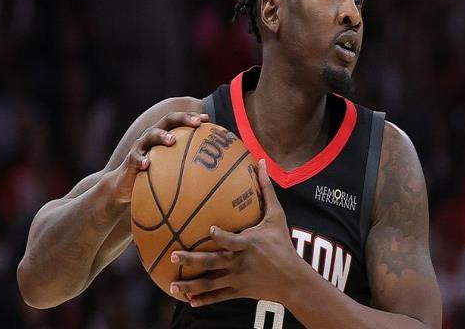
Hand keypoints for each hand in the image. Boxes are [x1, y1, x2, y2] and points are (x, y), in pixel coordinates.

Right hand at [105, 112, 208, 203]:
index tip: (207, 119)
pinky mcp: (130, 160)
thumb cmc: (154, 175)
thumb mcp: (171, 168)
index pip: (180, 121)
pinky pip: (135, 158)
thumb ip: (187, 165)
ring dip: (162, 135)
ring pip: (151, 135)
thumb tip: (213, 173)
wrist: (125, 186)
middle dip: (183, 118)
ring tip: (172, 140)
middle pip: (168, 120)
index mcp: (165, 135)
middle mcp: (153, 136)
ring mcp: (141, 146)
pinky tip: (146, 164)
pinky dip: (140, 160)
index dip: (193, 117)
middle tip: (196, 123)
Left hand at [169, 159, 299, 305]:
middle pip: (213, 263)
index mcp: (248, 244)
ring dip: (192, 285)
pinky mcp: (238, 291)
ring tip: (172, 286)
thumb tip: (261, 163)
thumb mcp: (277, 216)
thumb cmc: (282, 243)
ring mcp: (238, 279)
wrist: (292, 278)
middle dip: (192, 260)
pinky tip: (188, 300)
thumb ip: (266, 189)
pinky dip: (204, 300)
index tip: (207, 229)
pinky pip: (218, 296)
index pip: (233, 240)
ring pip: (211, 284)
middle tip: (173, 256)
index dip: (221, 236)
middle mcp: (240, 262)